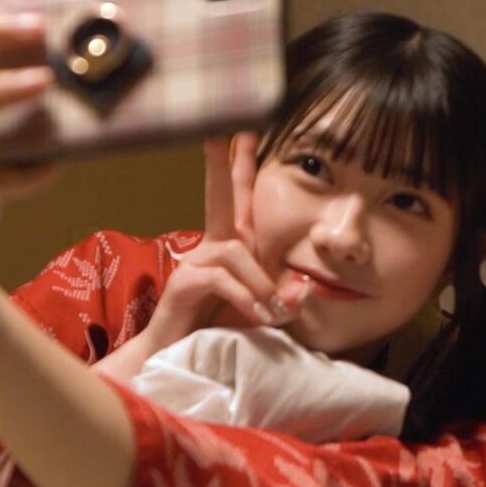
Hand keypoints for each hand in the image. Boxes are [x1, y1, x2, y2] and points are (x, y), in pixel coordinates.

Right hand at [136, 133, 307, 353]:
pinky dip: (245, 295)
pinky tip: (256, 314)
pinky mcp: (185, 283)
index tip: (247, 128)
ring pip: (234, 252)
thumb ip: (286, 301)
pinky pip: (221, 279)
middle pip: (221, 195)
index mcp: (232, 246)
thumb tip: (305, 289)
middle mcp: (213, 246)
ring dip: (259, 282)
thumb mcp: (264, 315)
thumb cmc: (221, 332)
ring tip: (271, 311)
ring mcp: (197, 262)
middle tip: (228, 129)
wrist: (180, 358)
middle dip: (226, 163)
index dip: (242, 164)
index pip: (240, 198)